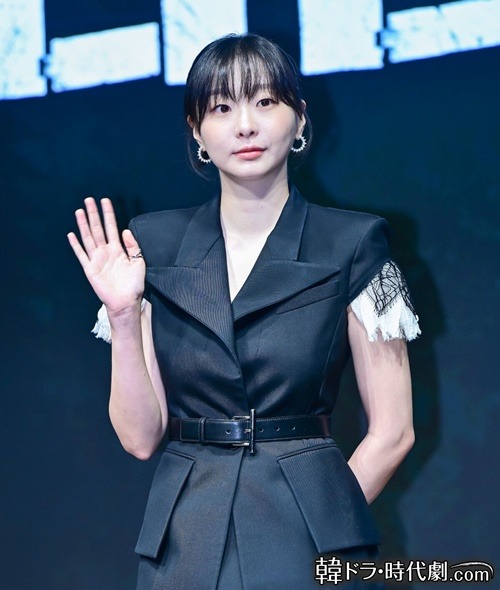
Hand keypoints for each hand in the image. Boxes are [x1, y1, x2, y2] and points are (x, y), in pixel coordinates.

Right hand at [67, 197, 144, 314]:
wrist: (126, 302)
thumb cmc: (133, 285)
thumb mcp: (139, 262)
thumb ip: (133, 246)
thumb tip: (125, 231)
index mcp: (118, 250)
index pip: (112, 227)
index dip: (108, 214)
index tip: (105, 201)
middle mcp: (106, 252)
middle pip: (98, 228)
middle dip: (93, 214)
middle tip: (89, 200)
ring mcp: (96, 259)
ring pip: (88, 237)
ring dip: (83, 224)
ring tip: (80, 211)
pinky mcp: (89, 269)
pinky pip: (81, 254)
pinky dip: (76, 245)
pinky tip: (71, 235)